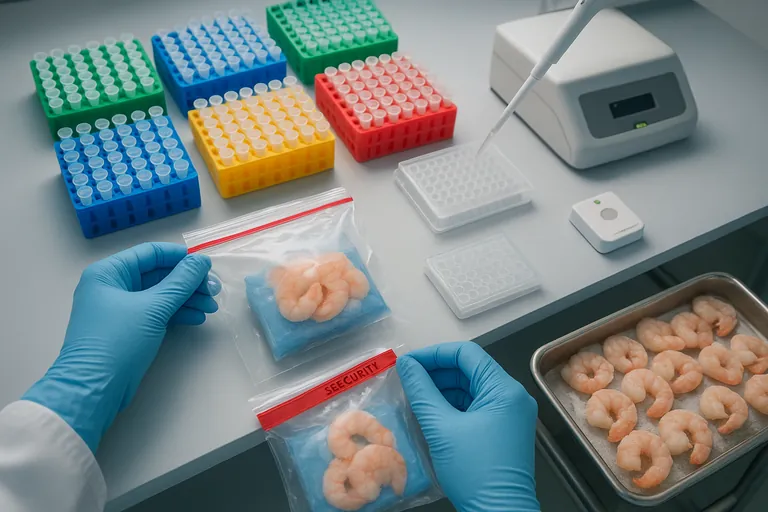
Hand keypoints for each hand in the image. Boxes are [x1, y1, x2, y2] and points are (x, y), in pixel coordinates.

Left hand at [23, 243, 219, 451]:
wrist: (94, 389)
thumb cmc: (117, 340)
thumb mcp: (152, 308)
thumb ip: (180, 282)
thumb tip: (201, 261)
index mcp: (109, 272)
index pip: (150, 253)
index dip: (180, 257)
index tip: (206, 265)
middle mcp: (112, 286)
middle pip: (158, 275)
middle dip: (188, 282)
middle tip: (214, 291)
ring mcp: (120, 309)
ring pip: (160, 295)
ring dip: (187, 299)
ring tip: (211, 307)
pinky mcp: (129, 329)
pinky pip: (157, 313)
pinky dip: (177, 314)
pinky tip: (197, 318)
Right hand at [397, 342, 539, 511]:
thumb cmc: (475, 473)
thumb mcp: (441, 427)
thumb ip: (421, 390)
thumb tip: (406, 365)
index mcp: (504, 390)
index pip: (466, 354)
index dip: (434, 354)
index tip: (409, 363)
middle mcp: (512, 397)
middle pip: (470, 369)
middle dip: (437, 372)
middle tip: (408, 380)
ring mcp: (510, 414)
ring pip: (472, 388)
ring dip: (443, 390)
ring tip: (415, 397)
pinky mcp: (503, 430)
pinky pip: (476, 406)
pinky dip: (453, 406)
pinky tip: (431, 413)